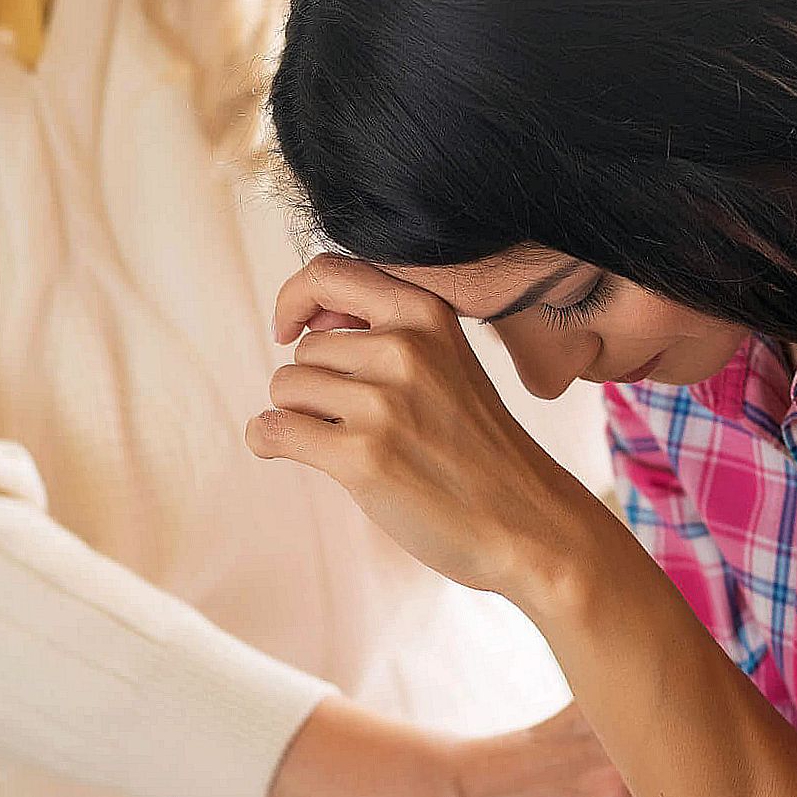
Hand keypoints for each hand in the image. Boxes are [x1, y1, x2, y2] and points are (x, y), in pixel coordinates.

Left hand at [248, 256, 609, 600]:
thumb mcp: (448, 364)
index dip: (294, 301)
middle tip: (362, 426)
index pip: (328, 273)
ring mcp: (383, 403)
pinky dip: (267, 442)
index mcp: (426, 315)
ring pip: (285, 389)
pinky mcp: (361, 455)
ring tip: (351, 445)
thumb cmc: (481, 449)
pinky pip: (272, 430)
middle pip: (303, 350)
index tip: (288, 331)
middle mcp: (405, 349)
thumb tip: (299, 325)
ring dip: (300, 419)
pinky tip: (288, 453)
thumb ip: (387, 335)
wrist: (529, 523)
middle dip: (315, 388)